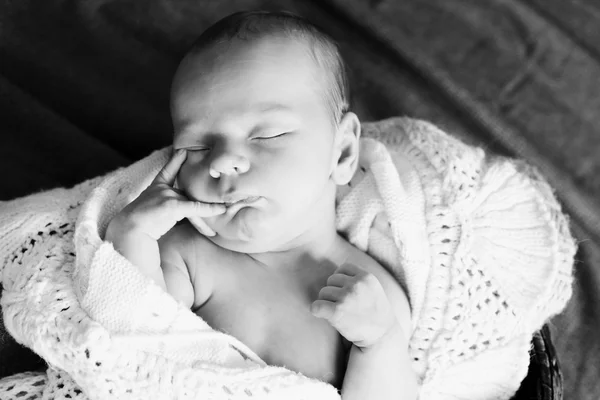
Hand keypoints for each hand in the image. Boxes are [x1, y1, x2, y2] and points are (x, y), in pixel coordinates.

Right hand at [106, 149, 225, 240]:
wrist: (127, 231)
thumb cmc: (136, 226)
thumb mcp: (150, 212)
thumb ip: (165, 210)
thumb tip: (179, 216)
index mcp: (154, 188)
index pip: (167, 172)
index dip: (175, 161)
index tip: (183, 151)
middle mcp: (162, 189)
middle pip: (188, 194)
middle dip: (204, 198)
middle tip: (221, 194)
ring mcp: (167, 196)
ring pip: (193, 204)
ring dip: (209, 210)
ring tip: (227, 207)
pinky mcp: (172, 206)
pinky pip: (196, 208)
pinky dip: (210, 209)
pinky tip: (222, 210)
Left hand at [311, 263, 396, 348]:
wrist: (382, 336)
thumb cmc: (375, 312)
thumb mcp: (373, 288)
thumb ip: (358, 278)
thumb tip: (335, 272)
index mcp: (366, 277)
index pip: (343, 268)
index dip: (341, 280)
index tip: (345, 291)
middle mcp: (356, 285)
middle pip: (330, 280)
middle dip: (333, 291)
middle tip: (342, 305)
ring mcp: (346, 298)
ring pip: (323, 293)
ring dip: (326, 302)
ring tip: (338, 312)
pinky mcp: (337, 312)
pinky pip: (316, 306)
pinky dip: (317, 311)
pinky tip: (324, 315)